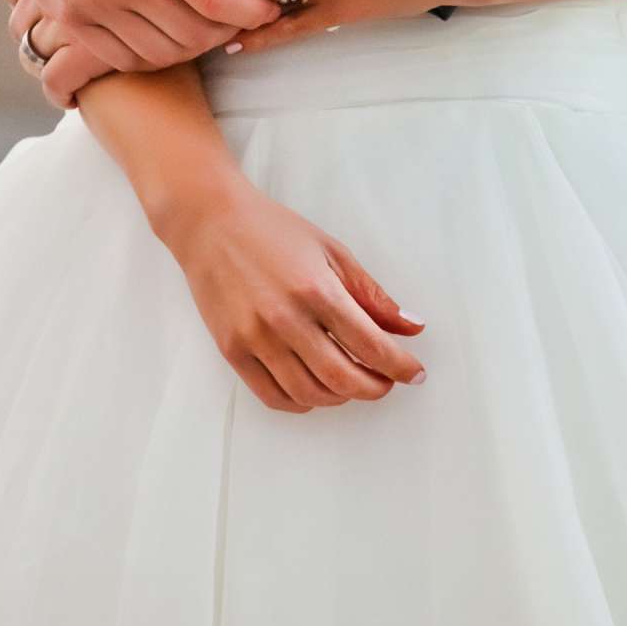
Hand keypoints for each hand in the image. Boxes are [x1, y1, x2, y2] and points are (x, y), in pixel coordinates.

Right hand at [0, 0, 278, 88]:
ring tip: (206, 25)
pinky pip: (120, 56)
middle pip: (193, 35)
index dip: (252, 12)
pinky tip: (165, 32)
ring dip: (191, 47)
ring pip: (158, 53)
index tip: (269, 7)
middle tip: (241, 18)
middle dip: (227, 31)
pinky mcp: (67, 16)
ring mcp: (88, 4)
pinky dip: (150, 53)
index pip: (218, 0)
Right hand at [157, 172, 427, 412]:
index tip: (415, 373)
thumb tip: (411, 326)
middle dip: (375, 387)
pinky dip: (302, 403)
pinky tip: (316, 390)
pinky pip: (273, 396)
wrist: (211, 223)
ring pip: (309, 393)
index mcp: (317, 289)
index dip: (399, 366)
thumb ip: (372, 294)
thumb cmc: (273, 231)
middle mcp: (286, 319)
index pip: (371, 345)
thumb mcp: (331, 251)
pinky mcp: (233, 351)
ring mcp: (256, 338)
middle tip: (386, 382)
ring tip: (352, 383)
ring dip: (341, 397)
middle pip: (343, 378)